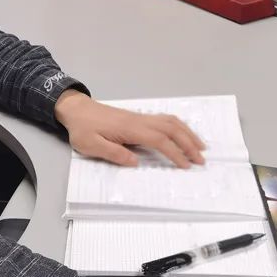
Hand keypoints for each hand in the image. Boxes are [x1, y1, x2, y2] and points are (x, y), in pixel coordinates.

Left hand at [53, 90, 205, 168]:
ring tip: (200, 147)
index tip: (186, 166)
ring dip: (187, 133)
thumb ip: (113, 153)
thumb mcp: (91, 145)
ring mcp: (140, 117)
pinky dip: (179, 126)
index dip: (175, 153)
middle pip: (171, 129)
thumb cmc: (82, 129)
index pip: (159, 140)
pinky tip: (183, 134)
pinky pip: (164, 119)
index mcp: (130, 129)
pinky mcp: (138, 117)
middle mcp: (139, 120)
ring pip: (170, 121)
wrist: (76, 109)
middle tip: (201, 160)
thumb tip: (136, 162)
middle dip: (188, 144)